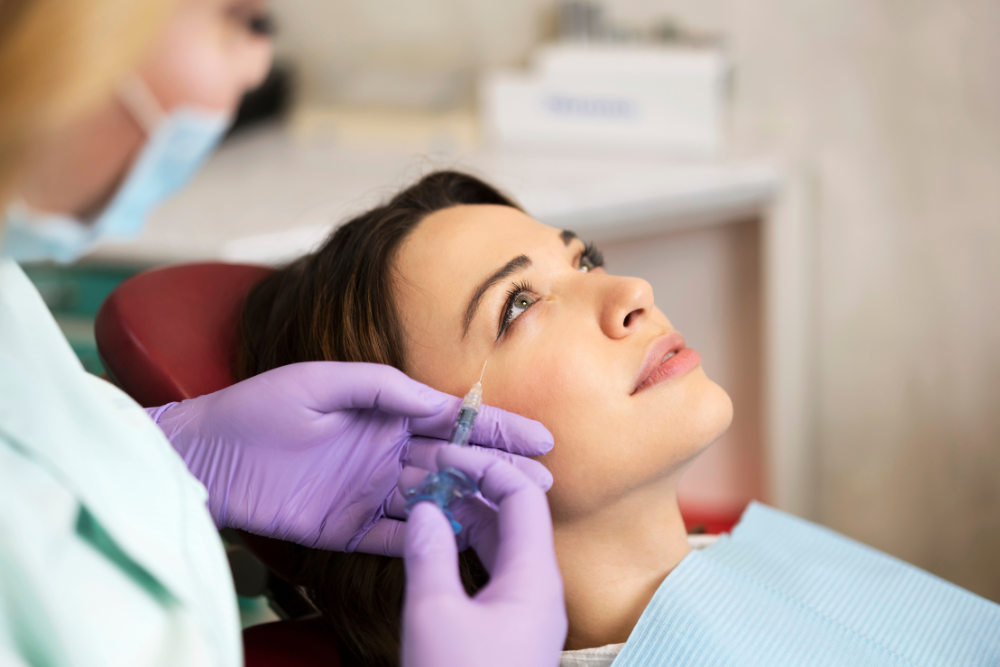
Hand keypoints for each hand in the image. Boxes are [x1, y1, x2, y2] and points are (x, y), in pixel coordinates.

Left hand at [147, 361, 552, 554]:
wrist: (206, 454)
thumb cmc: (260, 406)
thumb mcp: (322, 382)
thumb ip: (383, 388)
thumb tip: (440, 401)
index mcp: (384, 413)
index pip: (452, 420)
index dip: (495, 427)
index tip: (538, 435)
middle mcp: (386, 453)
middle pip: (455, 461)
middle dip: (501, 468)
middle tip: (547, 478)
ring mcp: (370, 492)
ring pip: (436, 499)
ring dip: (478, 503)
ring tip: (522, 511)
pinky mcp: (349, 528)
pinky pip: (399, 536)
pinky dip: (432, 538)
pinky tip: (468, 538)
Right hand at [400, 447, 566, 666]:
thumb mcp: (434, 616)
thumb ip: (429, 555)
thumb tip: (425, 509)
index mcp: (534, 577)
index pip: (523, 495)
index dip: (485, 466)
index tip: (444, 457)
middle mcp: (540, 590)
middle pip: (513, 519)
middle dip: (471, 491)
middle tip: (428, 478)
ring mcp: (528, 613)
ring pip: (502, 548)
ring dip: (466, 522)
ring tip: (426, 507)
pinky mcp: (511, 633)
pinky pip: (494, 575)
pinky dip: (467, 552)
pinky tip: (438, 551)